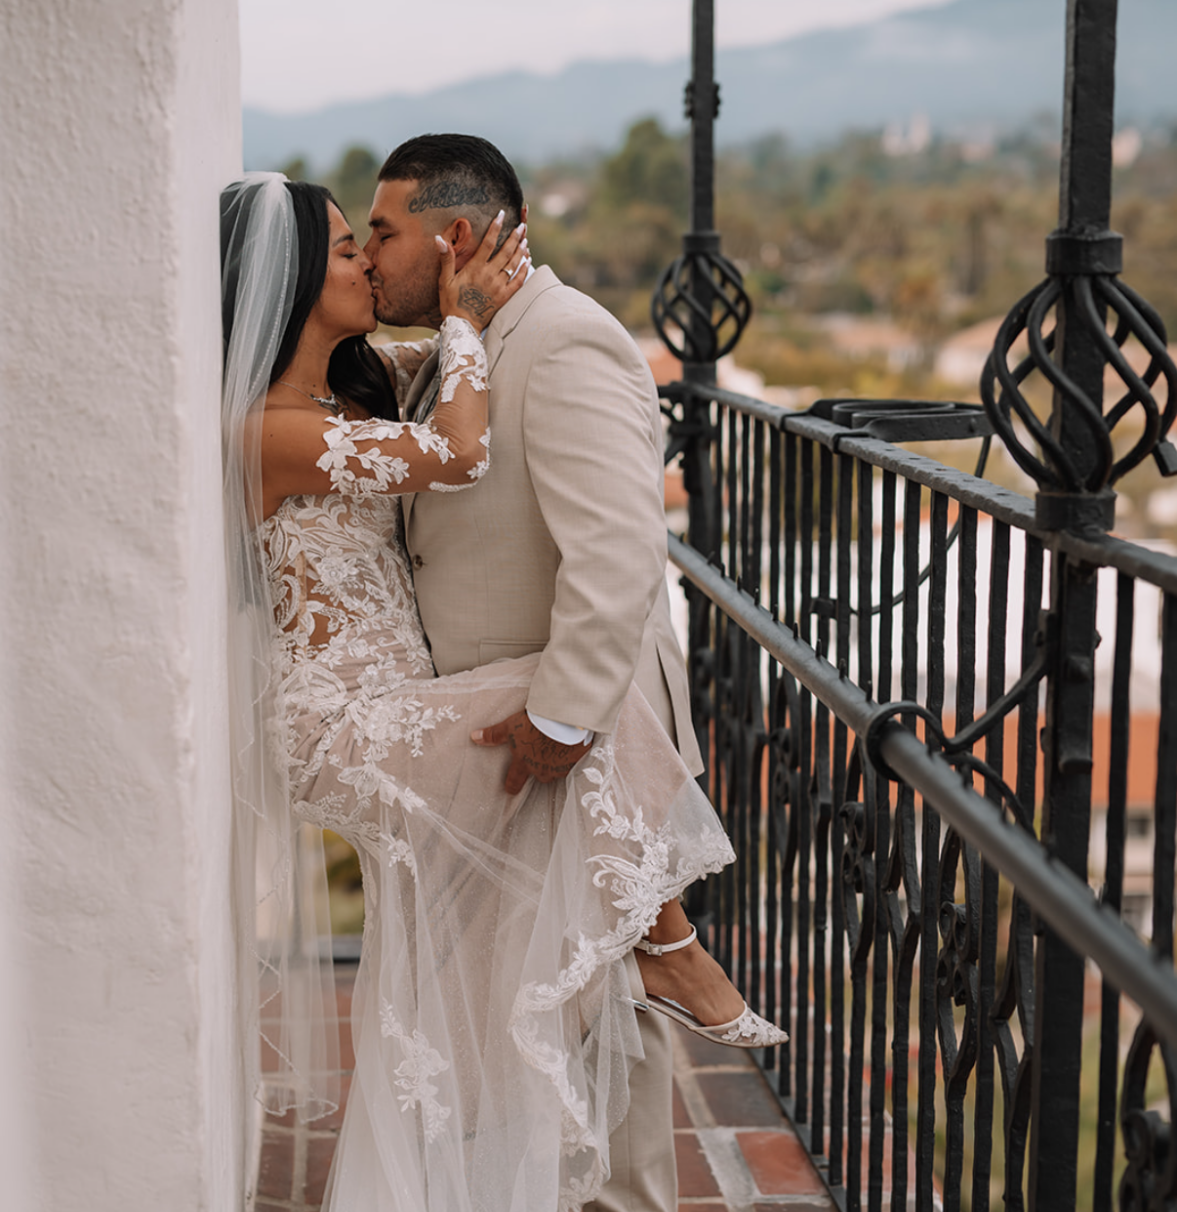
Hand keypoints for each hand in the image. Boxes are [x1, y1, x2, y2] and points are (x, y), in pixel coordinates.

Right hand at [438, 212, 528, 329]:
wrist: (462, 325)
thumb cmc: (451, 302)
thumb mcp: (444, 280)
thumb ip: (446, 258)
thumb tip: (439, 238)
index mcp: (475, 268)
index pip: (489, 243)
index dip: (496, 227)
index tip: (501, 214)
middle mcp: (490, 275)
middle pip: (506, 251)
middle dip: (514, 237)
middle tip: (521, 226)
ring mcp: (499, 286)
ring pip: (513, 264)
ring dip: (520, 251)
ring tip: (525, 239)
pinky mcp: (505, 297)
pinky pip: (518, 281)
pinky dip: (524, 270)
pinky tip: (527, 261)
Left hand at [471, 710, 591, 794]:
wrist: (564, 720)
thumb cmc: (535, 723)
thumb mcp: (510, 726)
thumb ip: (493, 735)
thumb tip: (473, 737)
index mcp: (524, 764)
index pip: (514, 782)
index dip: (511, 786)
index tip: (510, 789)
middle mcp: (542, 770)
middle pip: (539, 776)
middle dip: (540, 766)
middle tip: (542, 753)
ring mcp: (560, 768)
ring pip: (557, 769)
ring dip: (557, 759)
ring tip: (559, 745)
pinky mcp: (577, 762)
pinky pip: (573, 762)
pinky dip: (572, 754)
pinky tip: (572, 744)